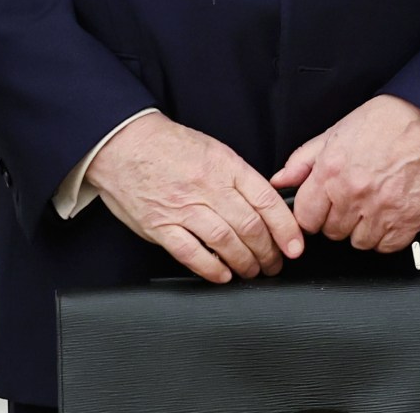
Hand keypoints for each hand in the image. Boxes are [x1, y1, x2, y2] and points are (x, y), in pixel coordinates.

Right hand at [85, 114, 303, 282]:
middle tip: (276, 264)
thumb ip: (239, 178)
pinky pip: (189, 252)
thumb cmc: (170, 146)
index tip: (296, 245)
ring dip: (244, 262)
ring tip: (253, 271)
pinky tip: (222, 275)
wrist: (124, 144)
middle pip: (249, 226)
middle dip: (268, 251)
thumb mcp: (215, 151)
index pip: (267, 201)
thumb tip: (264, 204)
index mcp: (227, 167)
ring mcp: (183, 208)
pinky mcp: (159, 226)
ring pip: (224, 241)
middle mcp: (208, 188)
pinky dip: (209, 267)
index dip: (286, 228)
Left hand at [270, 94, 419, 254]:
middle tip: (356, 200)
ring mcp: (382, 210)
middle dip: (340, 219)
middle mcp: (354, 194)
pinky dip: (389, 236)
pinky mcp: (409, 219)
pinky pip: (387, 246)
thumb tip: (280, 181)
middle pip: (332, 233)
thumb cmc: (387, 122)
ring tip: (375, 206)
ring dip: (364, 230)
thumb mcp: (335, 132)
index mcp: (331, 174)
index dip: (314, 213)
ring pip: (359, 242)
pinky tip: (391, 216)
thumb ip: (303, 160)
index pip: (305, 219)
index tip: (325, 208)